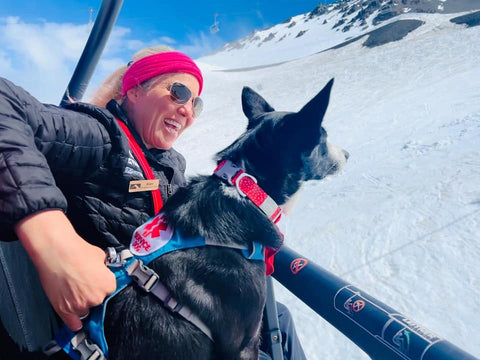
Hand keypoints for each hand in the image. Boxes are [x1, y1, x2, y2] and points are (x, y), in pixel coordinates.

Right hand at [15, 210, 115, 330]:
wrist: (55, 251)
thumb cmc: (77, 250)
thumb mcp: (100, 255)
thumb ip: (104, 267)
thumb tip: (104, 268)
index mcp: (108, 284)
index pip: (110, 289)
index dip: (102, 284)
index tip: (96, 281)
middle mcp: (97, 298)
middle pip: (98, 301)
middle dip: (92, 293)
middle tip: (82, 282)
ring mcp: (80, 305)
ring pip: (85, 310)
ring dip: (82, 303)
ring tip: (73, 290)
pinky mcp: (64, 309)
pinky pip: (74, 323)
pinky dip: (75, 322)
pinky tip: (76, 320)